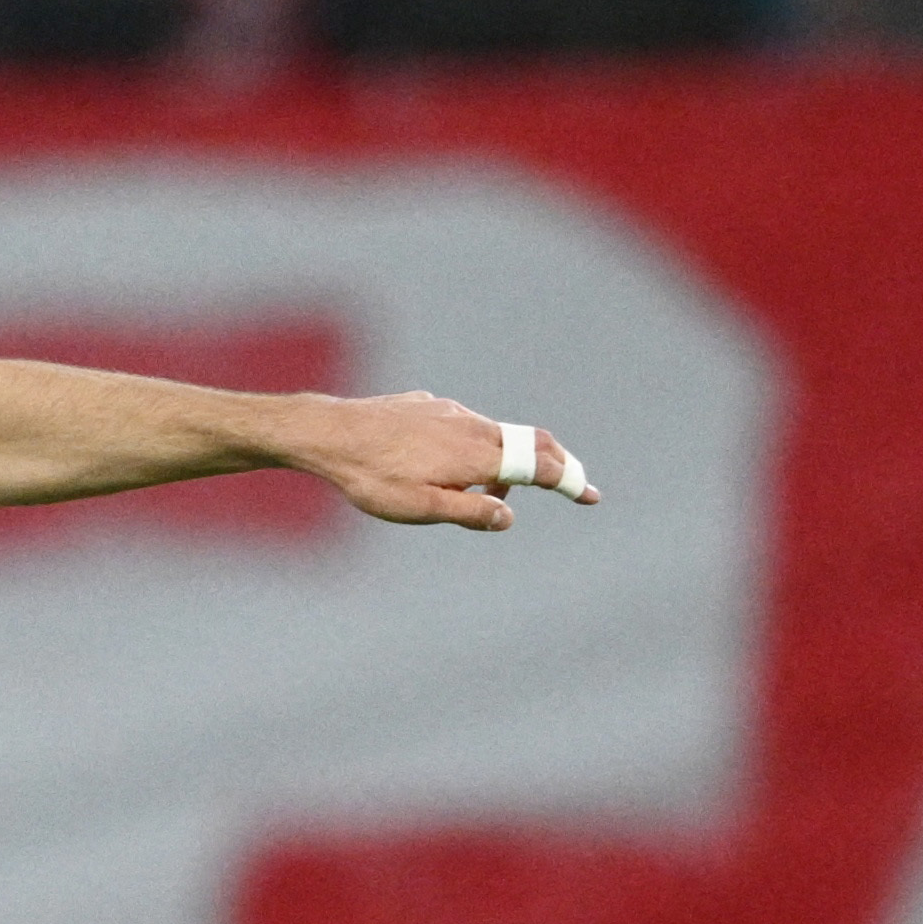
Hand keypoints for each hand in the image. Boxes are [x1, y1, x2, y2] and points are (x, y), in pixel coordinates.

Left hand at [290, 391, 601, 532]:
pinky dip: (479, 444)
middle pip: (531, 442)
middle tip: (568, 482)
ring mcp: (453, 412)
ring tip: (489, 489)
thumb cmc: (372, 477)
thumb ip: (469, 511)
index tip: (591, 496)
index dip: (569, 482)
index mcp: (478, 455)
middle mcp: (474, 427)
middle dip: (556, 463)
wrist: (331, 432)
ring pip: (497, 434)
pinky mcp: (431, 406)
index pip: (539, 468)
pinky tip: (452, 461)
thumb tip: (509, 517)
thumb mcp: (420, 507)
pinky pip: (467, 426)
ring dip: (510, 458)